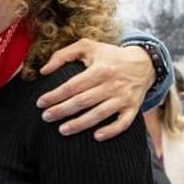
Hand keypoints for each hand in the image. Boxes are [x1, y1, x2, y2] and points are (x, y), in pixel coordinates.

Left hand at [37, 40, 153, 140]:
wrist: (144, 63)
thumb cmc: (109, 56)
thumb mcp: (87, 47)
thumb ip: (63, 55)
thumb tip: (43, 71)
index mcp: (100, 69)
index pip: (73, 85)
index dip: (55, 95)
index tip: (40, 103)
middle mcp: (113, 84)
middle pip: (83, 101)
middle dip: (62, 110)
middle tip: (46, 117)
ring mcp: (124, 97)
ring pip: (100, 114)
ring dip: (80, 124)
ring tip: (62, 130)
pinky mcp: (133, 107)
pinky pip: (124, 123)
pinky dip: (111, 130)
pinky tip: (96, 136)